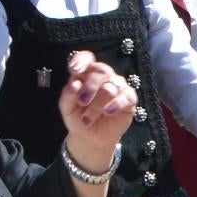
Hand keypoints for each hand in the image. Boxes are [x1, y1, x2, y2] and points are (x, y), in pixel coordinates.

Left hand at [56, 49, 136, 170]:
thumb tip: (74, 84)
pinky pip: (126, 96)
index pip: (87, 59)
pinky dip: (116, 104)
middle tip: (82, 102)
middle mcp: (103, 77)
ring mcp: (118, 86)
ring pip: (110, 88)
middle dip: (90, 87)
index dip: (82, 61)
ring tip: (88, 119)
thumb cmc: (78, 118)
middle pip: (101, 71)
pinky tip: (108, 112)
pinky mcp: (129, 99)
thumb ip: (68, 95)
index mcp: (86, 74)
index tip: (74, 70)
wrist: (91, 137)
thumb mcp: (67, 109)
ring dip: (97, 105)